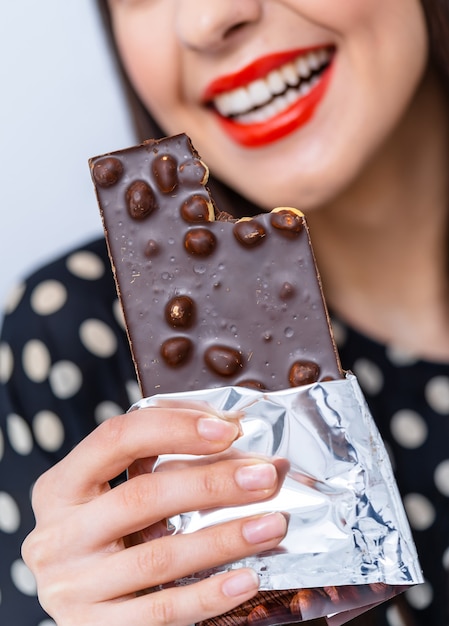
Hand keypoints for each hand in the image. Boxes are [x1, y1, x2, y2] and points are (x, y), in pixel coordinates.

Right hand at [22, 404, 287, 625]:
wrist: (80, 607)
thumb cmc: (107, 536)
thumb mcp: (110, 495)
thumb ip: (151, 466)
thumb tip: (227, 434)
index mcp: (61, 487)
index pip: (115, 439)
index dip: (174, 427)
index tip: (227, 429)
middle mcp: (57, 535)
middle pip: (142, 497)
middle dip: (212, 484)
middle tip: (264, 477)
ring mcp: (71, 587)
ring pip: (158, 557)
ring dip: (224, 538)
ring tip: (271, 524)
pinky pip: (161, 612)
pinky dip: (209, 593)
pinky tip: (247, 577)